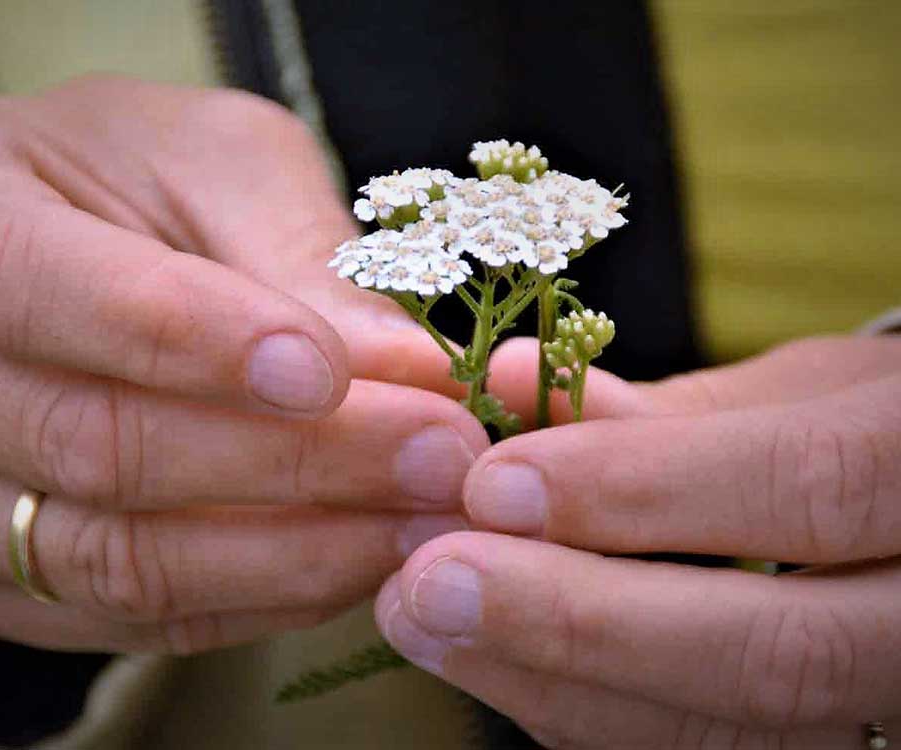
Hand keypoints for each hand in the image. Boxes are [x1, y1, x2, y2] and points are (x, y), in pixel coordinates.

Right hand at [0, 75, 486, 652]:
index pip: (35, 288)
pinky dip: (251, 598)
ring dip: (288, 552)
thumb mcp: (212, 162)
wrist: (64, 240)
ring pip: (106, 557)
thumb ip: (292, 252)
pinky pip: (120, 615)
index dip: (196, 341)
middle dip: (290, 462)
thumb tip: (405, 368)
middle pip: (86, 444)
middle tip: (439, 453)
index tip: (340, 372)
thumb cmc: (134, 176)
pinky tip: (352, 559)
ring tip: (419, 520)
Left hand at [376, 335, 900, 747]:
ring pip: (734, 734)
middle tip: (427, 584)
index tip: (495, 484)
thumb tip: (508, 383)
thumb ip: (662, 408)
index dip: (644, 487)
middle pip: (775, 654)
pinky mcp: (835, 744)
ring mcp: (893, 703)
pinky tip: (496, 664)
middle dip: (577, 621)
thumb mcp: (798, 393)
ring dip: (556, 683)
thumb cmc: (869, 426)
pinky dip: (588, 714)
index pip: (811, 486)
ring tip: (429, 624)